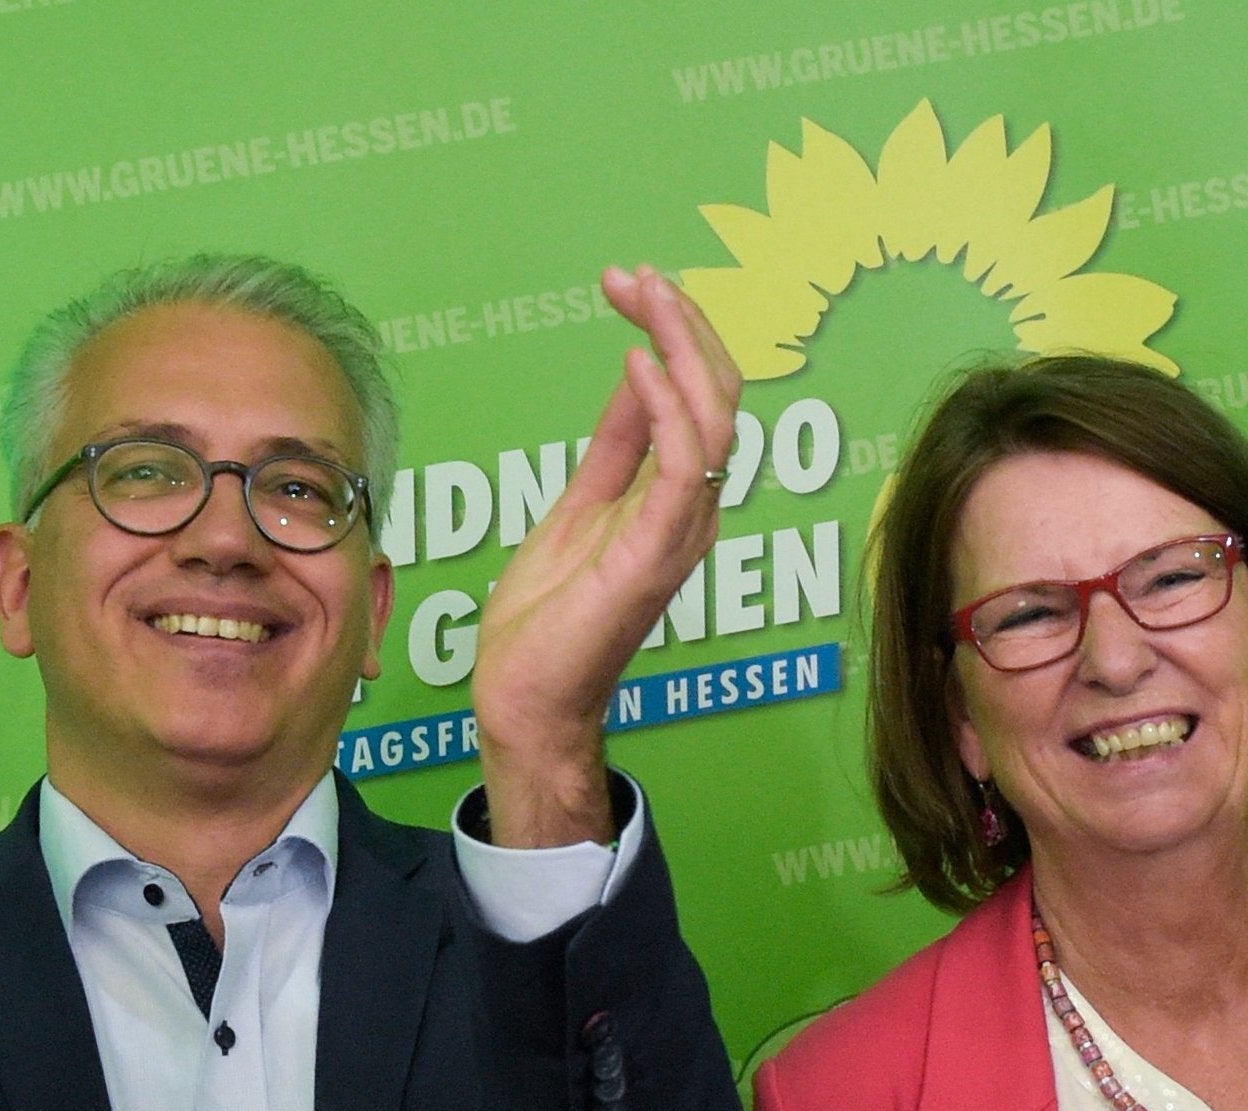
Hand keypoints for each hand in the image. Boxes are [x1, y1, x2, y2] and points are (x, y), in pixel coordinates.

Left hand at [472, 266, 739, 846]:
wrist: (527, 698)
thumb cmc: (548, 618)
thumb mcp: (581, 503)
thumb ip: (617, 443)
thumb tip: (637, 369)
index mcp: (676, 495)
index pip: (701, 393)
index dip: (676, 330)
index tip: (630, 283)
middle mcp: (693, 508)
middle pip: (720, 393)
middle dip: (684, 322)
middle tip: (636, 275)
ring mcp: (680, 531)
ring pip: (714, 416)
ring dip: (683, 344)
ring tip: (644, 294)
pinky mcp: (655, 553)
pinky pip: (683, 466)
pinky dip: (665, 406)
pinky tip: (636, 362)